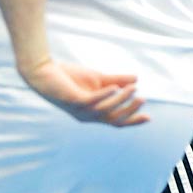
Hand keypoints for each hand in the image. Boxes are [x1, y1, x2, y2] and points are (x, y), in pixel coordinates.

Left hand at [18, 59, 147, 125]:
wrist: (44, 71)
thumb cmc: (68, 76)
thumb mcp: (97, 78)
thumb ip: (116, 80)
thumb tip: (136, 78)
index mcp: (94, 113)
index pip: (116, 121)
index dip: (132, 120)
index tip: (148, 117)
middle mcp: (87, 116)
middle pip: (113, 119)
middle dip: (129, 111)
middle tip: (142, 99)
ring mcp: (80, 110)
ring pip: (105, 110)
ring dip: (121, 99)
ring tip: (133, 88)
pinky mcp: (73, 100)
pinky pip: (92, 101)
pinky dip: (105, 95)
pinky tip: (115, 87)